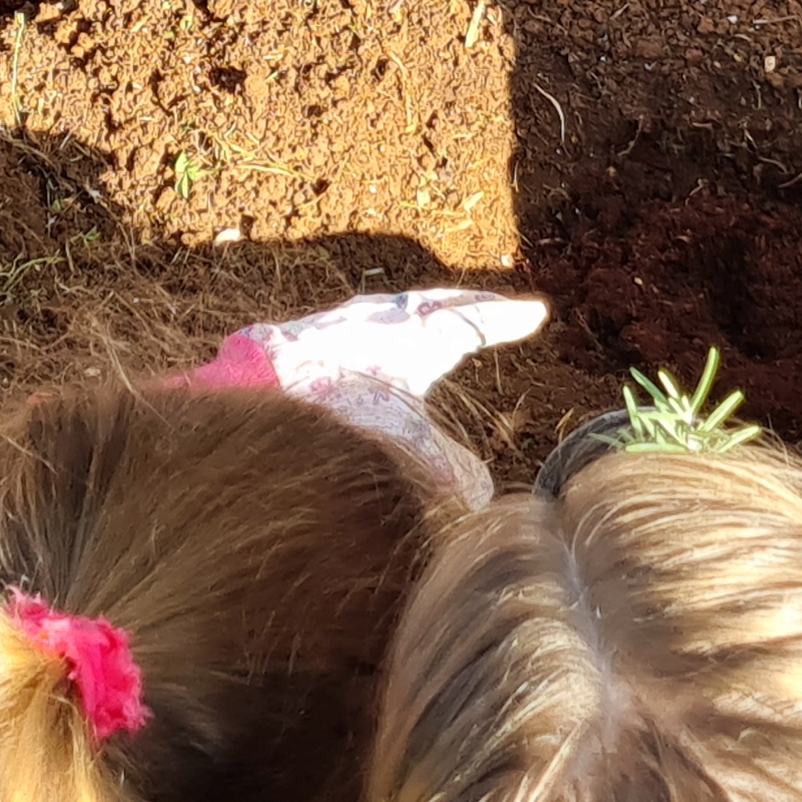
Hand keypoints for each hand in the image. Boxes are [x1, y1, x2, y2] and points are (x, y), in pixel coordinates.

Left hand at [199, 291, 546, 507]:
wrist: (264, 381)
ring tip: (448, 316)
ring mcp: (356, 316)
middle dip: (475, 306)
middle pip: (444, 304)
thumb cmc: (339, 407)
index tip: (537, 312)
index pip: (476, 322)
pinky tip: (386, 337)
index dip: (507, 320)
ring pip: (408, 305)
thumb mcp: (402, 441)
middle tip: (502, 308)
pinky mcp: (325, 326)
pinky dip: (398, 320)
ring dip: (434, 309)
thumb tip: (480, 498)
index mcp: (421, 335)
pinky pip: (377, 314)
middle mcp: (392, 316)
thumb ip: (443, 467)